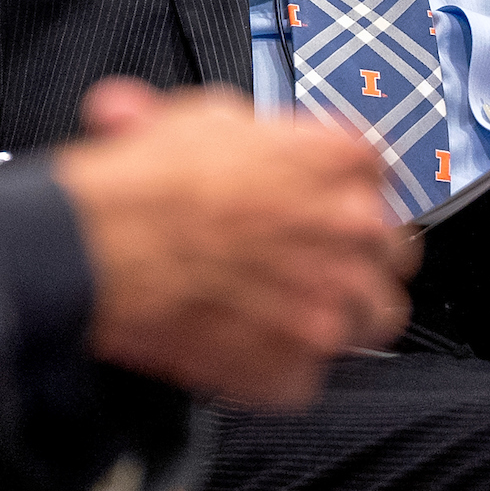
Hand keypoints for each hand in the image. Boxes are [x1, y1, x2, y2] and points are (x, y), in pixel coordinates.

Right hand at [50, 78, 413, 408]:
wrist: (97, 248)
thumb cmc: (144, 183)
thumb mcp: (201, 116)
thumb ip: (245, 129)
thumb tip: (229, 129)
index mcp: (339, 160)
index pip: (378, 177)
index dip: (345, 193)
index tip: (324, 206)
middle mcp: (352, 230)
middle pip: (392, 251)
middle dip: (360, 256)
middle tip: (318, 261)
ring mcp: (330, 305)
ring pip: (374, 316)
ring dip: (342, 313)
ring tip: (298, 313)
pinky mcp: (297, 367)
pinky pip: (312, 374)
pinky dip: (284, 366)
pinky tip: (251, 348)